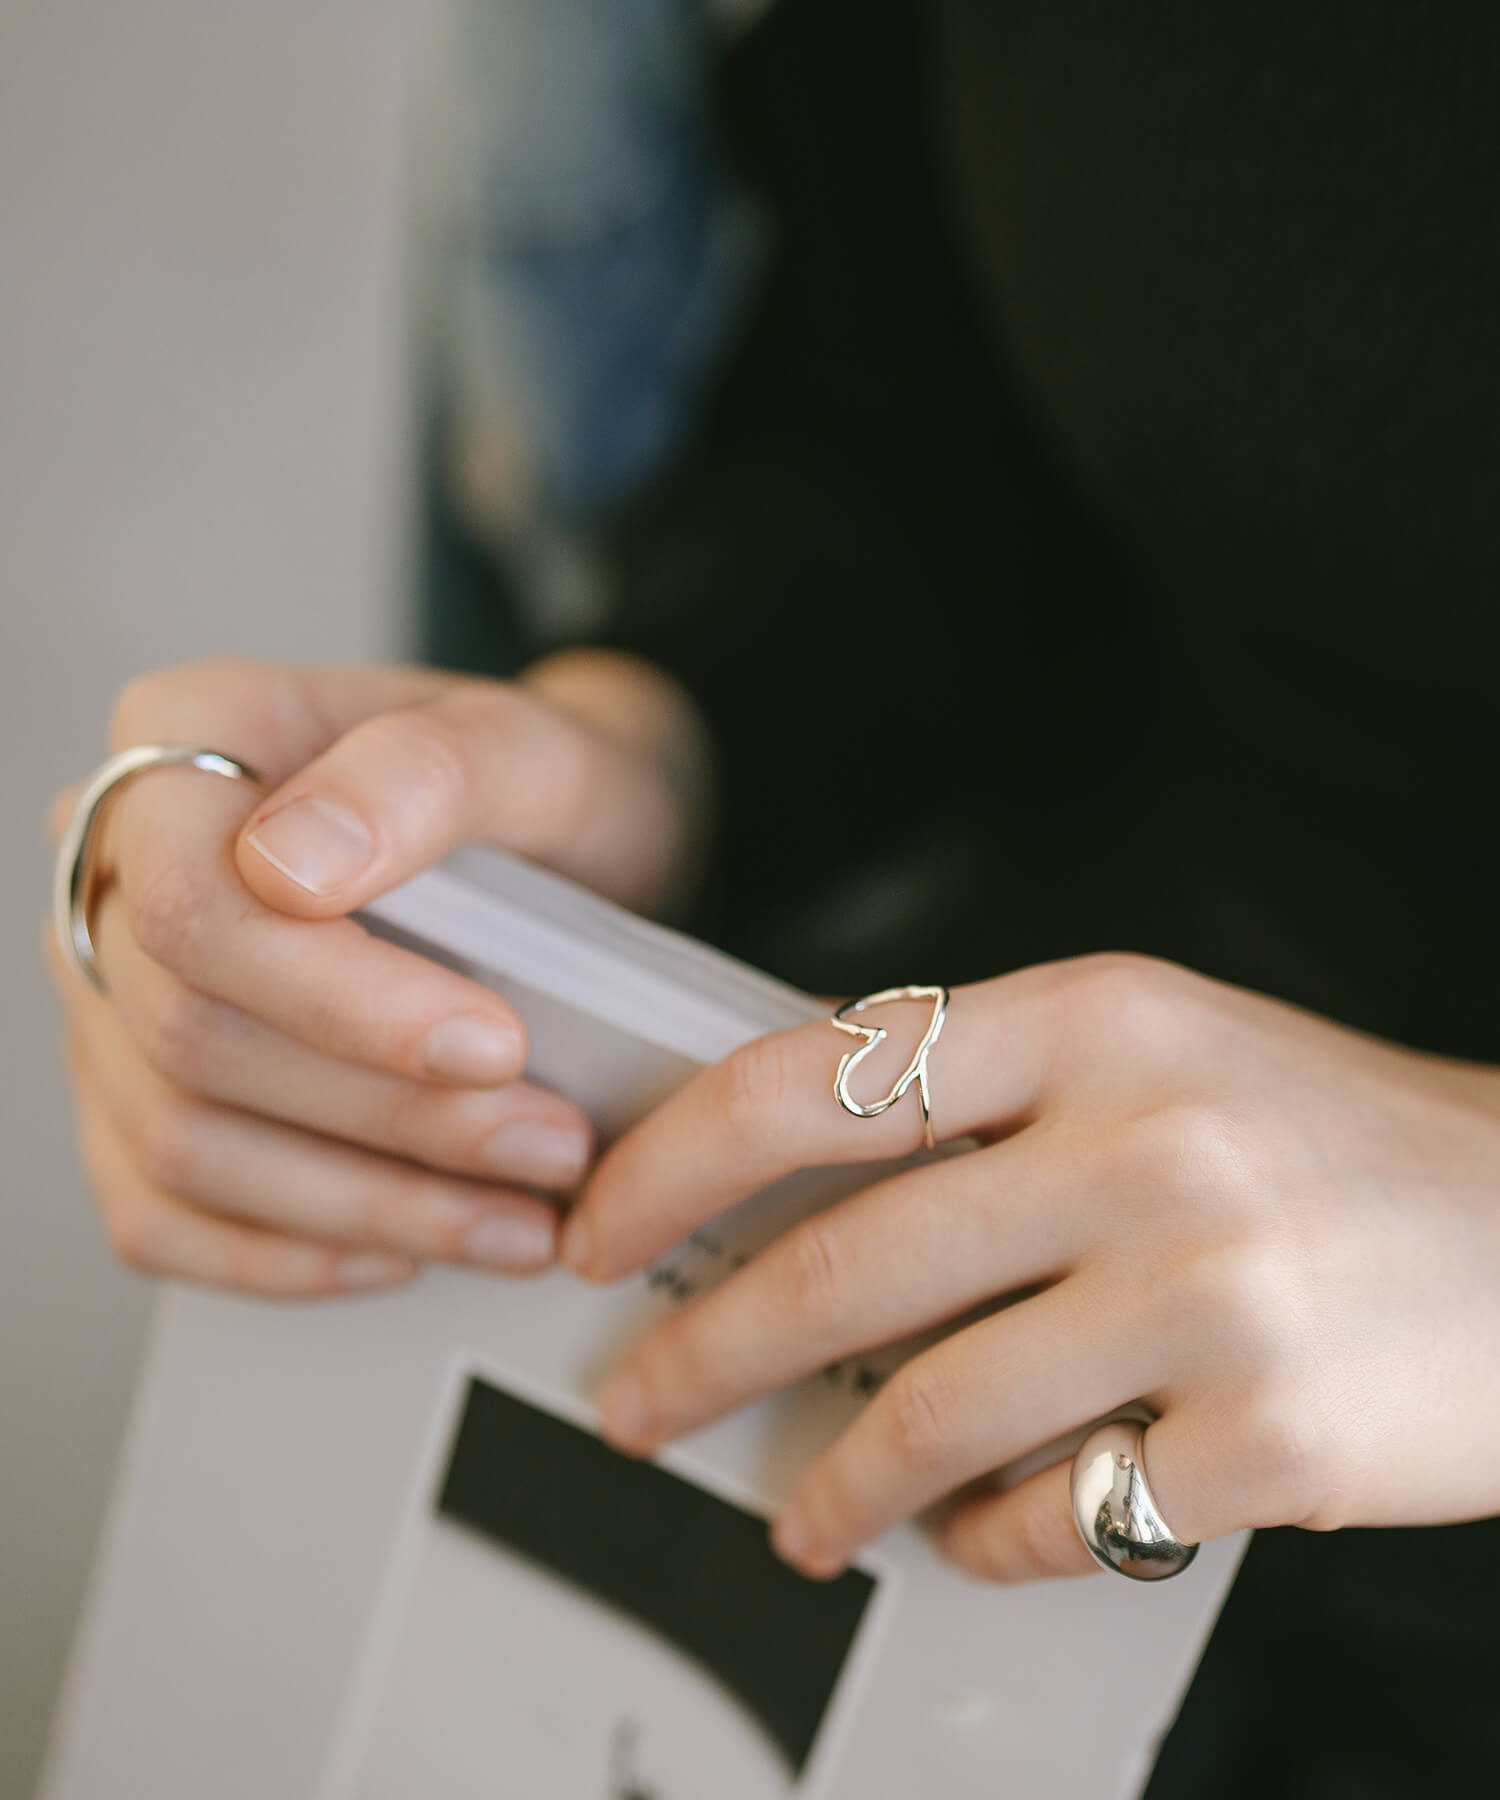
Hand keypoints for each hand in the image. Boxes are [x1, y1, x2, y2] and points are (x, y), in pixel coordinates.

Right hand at [45, 651, 706, 1296]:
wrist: (552, 841)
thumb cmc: (527, 784)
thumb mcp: (522, 746)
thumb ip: (419, 774)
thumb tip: (289, 866)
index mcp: (180, 740)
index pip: (193, 899)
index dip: (333, 997)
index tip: (492, 1046)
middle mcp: (112, 867)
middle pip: (191, 1034)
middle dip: (388, 1117)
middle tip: (551, 1147)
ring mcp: (109, 993)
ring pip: (179, 1142)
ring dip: (364, 1205)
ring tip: (520, 1219)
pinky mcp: (132, 1096)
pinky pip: (158, 1214)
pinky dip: (286, 1255)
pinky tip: (408, 1253)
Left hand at [560, 955, 1499, 1581]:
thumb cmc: (1327, 1139)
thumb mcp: (1158, 1054)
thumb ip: (989, 1098)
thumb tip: (798, 1187)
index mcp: (1090, 1021)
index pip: (811, 1079)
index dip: (671, 1162)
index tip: (599, 1229)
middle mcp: (1141, 1141)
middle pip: (841, 1266)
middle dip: (702, 1355)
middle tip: (638, 1405)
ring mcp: (1207, 1292)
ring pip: (929, 1413)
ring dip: (827, 1485)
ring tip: (792, 1517)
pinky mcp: (1269, 1438)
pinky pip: (1055, 1516)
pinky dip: (983, 1538)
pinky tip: (967, 1532)